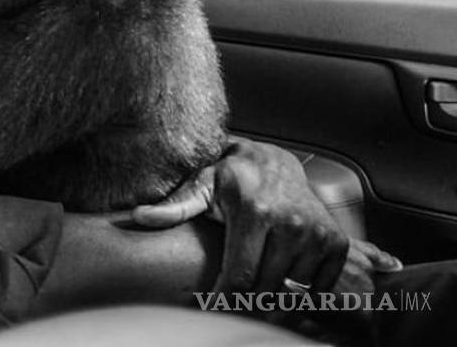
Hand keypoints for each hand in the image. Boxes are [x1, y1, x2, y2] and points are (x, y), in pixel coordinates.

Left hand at [131, 139, 399, 294]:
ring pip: (290, 293)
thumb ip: (175, 206)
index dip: (223, 300)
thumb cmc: (231, 177)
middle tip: (227, 309)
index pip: (239, 276)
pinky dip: (298, 297)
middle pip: (265, 290)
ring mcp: (317, 234)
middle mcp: (291, 223)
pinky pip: (317, 288)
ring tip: (250, 301)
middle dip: (244, 306)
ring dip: (270, 304)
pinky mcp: (335, 243)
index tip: (210, 310)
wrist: (276, 162)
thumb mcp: (201, 185)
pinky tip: (278, 289)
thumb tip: (138, 216)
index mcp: (255, 212)